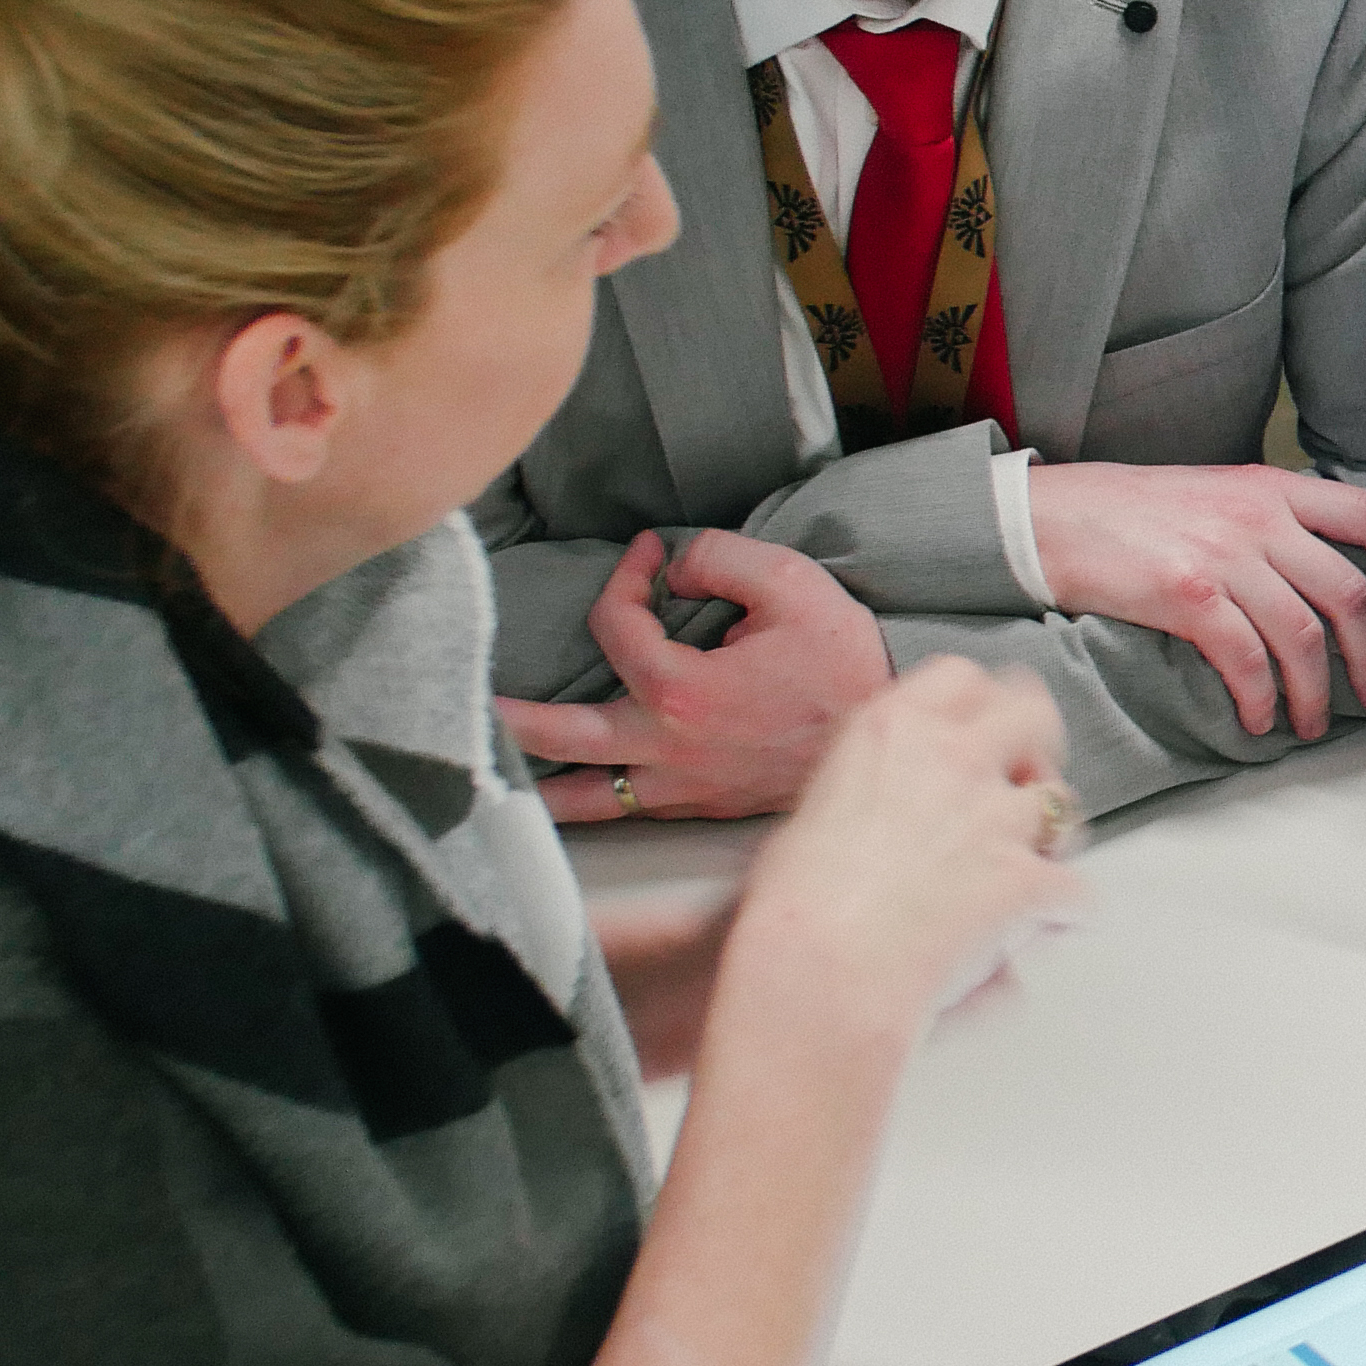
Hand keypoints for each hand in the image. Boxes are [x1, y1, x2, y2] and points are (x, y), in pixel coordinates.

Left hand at [503, 531, 894, 821]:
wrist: (895, 744)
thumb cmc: (846, 665)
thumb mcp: (795, 585)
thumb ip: (724, 556)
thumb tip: (676, 565)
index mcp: (681, 690)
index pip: (616, 624)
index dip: (623, 577)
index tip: (648, 554)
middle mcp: (666, 747)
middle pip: (559, 738)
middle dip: (509, 719)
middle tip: (470, 703)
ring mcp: (680, 787)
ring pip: (584, 799)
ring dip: (535, 783)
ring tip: (497, 770)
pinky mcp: (700, 809)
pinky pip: (627, 811)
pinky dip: (590, 801)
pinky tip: (574, 789)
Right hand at [721, 658, 1088, 1035]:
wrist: (817, 970)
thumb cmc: (793, 907)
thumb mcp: (812, 812)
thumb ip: (870, 787)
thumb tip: (889, 808)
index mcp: (893, 730)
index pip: (963, 678)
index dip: (984, 704)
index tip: (984, 726)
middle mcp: (954, 757)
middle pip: (1035, 716)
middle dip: (1038, 749)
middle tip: (1024, 784)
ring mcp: (996, 816)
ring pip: (1062, 804)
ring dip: (1053, 833)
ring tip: (1033, 862)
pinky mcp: (1027, 878)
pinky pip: (1076, 892)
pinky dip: (1067, 912)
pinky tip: (1050, 926)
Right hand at [1028, 461, 1365, 738]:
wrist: (1048, 515)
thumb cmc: (1131, 514)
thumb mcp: (1216, 495)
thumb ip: (1271, 522)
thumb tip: (1323, 572)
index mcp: (1273, 488)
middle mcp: (1258, 517)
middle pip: (1349, 591)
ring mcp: (1224, 554)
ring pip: (1303, 635)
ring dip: (1315, 692)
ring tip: (1308, 725)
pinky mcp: (1187, 594)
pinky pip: (1247, 658)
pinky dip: (1261, 697)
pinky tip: (1258, 718)